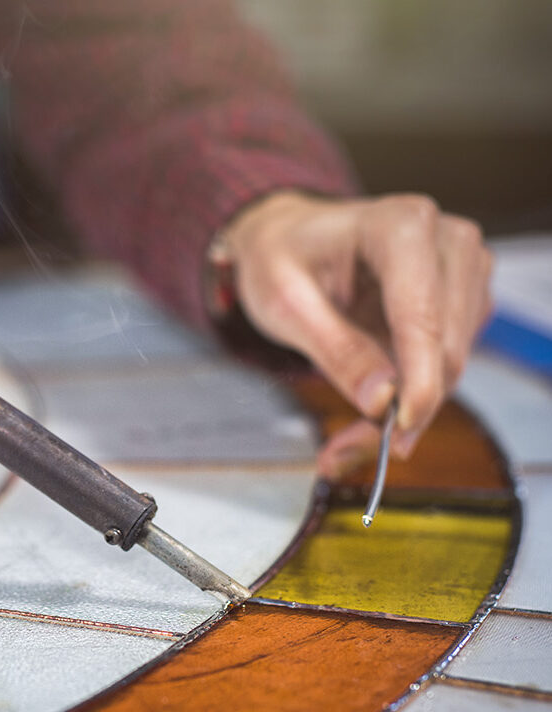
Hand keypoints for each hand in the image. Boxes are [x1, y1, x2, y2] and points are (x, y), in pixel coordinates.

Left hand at [210, 191, 492, 476]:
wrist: (289, 238)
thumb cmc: (281, 257)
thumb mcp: (286, 302)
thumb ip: (335, 349)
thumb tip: (381, 400)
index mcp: (401, 226)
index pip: (422, 316)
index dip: (417, 382)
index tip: (398, 433)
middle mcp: (445, 241)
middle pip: (444, 348)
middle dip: (403, 411)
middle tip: (347, 454)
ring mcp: (461, 268)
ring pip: (451, 364)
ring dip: (407, 413)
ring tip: (348, 442)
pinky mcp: (461, 298)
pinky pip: (446, 362)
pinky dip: (413, 398)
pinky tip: (372, 413)